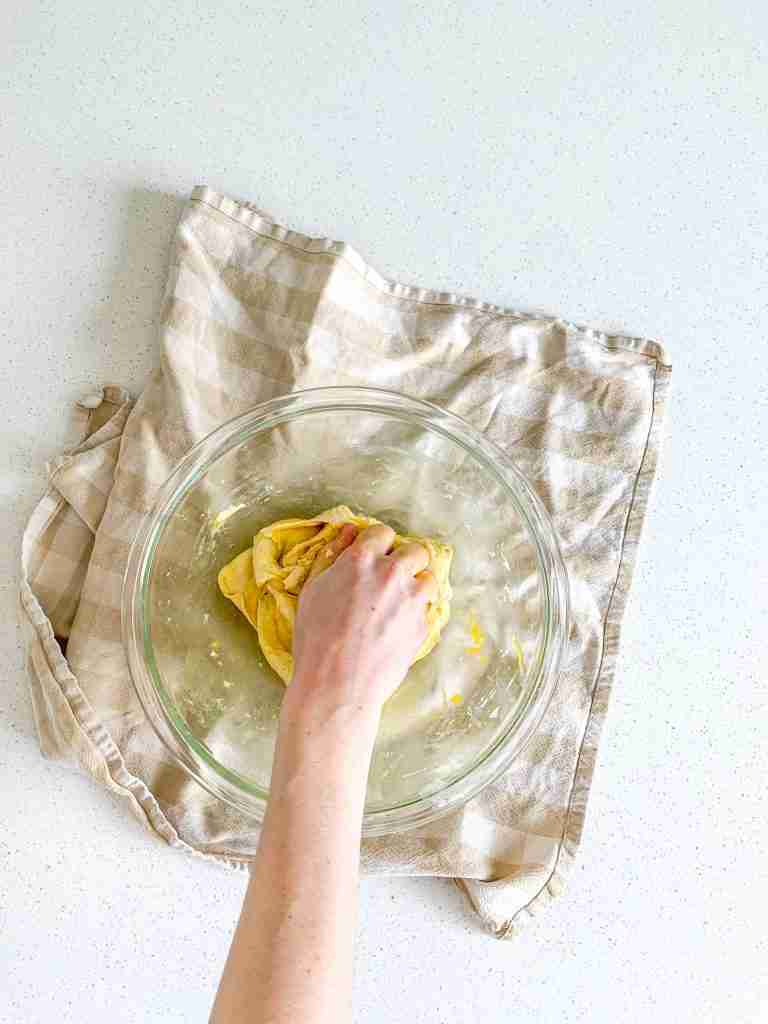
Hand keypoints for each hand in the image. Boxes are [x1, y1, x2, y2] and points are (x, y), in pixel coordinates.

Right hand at [289, 523, 435, 712]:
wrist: (337, 685)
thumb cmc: (316, 639)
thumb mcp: (312, 591)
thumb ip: (332, 555)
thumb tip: (348, 531)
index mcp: (361, 560)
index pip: (383, 532)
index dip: (378, 543)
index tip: (374, 556)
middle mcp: (391, 574)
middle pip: (415, 551)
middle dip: (405, 560)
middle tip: (390, 578)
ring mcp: (411, 600)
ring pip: (429, 579)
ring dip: (417, 586)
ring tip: (398, 603)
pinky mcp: (423, 626)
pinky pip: (426, 611)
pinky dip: (416, 615)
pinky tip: (396, 629)